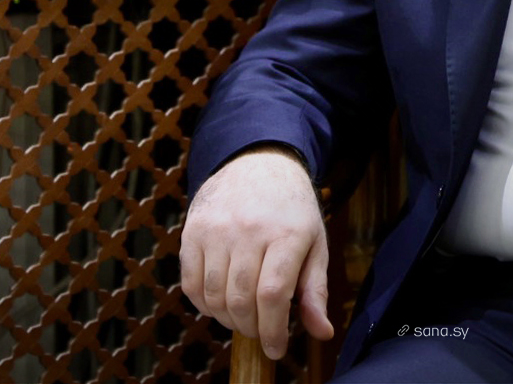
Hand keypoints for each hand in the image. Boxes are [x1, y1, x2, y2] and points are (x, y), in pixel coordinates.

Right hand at [180, 147, 333, 358]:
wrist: (257, 163)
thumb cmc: (291, 210)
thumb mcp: (314, 243)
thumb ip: (316, 290)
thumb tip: (322, 332)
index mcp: (286, 233)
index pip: (273, 294)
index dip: (273, 331)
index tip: (276, 349)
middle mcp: (249, 229)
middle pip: (241, 300)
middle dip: (251, 328)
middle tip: (260, 331)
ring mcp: (216, 229)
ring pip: (214, 296)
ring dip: (227, 319)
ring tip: (242, 316)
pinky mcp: (193, 231)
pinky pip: (190, 283)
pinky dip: (204, 304)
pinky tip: (220, 302)